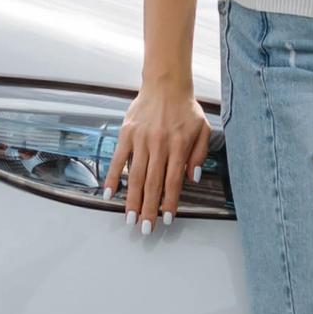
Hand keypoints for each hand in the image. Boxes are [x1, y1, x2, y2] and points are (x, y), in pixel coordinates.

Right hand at [111, 79, 210, 231]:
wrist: (166, 84)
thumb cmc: (185, 108)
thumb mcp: (203, 129)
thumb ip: (199, 154)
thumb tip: (193, 178)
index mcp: (179, 145)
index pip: (173, 180)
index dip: (169, 202)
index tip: (166, 219)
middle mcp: (159, 144)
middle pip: (152, 183)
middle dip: (148, 208)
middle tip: (145, 229)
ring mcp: (141, 139)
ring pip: (135, 175)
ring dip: (132, 199)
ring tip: (129, 218)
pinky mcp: (126, 134)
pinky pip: (118, 159)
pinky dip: (112, 177)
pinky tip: (109, 193)